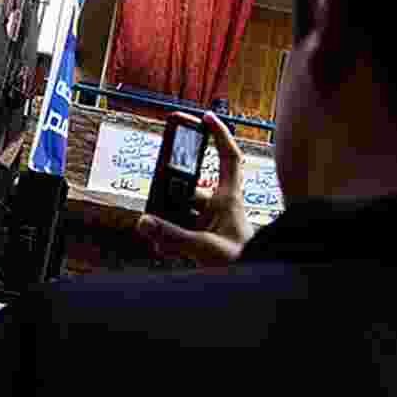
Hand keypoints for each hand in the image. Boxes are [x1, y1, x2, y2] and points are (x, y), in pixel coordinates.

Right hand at [136, 112, 252, 265]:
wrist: (252, 280)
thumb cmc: (242, 262)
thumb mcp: (204, 248)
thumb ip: (173, 236)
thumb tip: (144, 222)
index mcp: (229, 198)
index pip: (228, 157)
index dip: (219, 134)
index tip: (204, 117)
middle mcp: (219, 206)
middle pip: (188, 187)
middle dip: (169, 197)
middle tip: (155, 209)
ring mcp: (209, 221)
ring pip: (180, 211)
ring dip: (166, 223)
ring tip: (158, 239)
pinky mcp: (202, 236)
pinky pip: (179, 230)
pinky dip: (169, 238)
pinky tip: (163, 249)